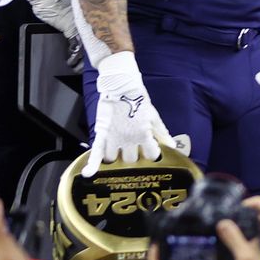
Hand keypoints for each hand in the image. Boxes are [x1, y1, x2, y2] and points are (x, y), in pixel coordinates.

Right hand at [85, 51, 175, 175]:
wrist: (121, 86)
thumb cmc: (138, 99)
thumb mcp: (154, 116)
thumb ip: (162, 133)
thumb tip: (172, 145)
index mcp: (144, 135)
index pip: (151, 155)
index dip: (152, 156)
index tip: (151, 154)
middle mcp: (129, 140)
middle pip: (131, 160)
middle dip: (133, 158)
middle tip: (133, 152)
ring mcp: (114, 138)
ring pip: (114, 160)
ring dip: (115, 160)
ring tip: (117, 156)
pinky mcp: (101, 134)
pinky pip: (95, 152)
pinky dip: (92, 164)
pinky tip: (87, 174)